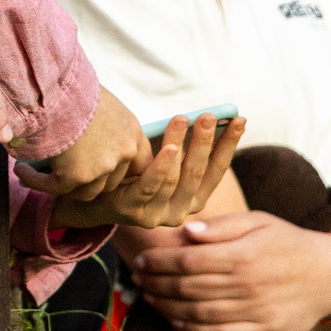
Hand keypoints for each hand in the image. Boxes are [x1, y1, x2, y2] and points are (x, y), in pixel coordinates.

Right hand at [20, 88, 149, 201]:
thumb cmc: (68, 82)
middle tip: (64, 173)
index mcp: (132, 132)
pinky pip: (56, 188)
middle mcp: (124, 152)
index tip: (102, 169)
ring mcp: (104, 166)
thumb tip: (83, 127)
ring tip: (36, 173)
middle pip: (111, 182)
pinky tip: (22, 171)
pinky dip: (37, 181)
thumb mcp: (96, 98)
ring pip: (85, 191)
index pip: (140, 165)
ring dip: (61, 185)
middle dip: (88, 180)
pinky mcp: (78, 174)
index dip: (121, 171)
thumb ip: (100, 119)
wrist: (53, 83)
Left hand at [42, 111, 243, 228]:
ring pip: (176, 177)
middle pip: (198, 172)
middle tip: (209, 116)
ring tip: (185, 119)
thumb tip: (208, 116)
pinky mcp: (135, 212)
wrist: (91, 197)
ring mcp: (159, 214)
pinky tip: (169, 147)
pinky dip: (162, 166)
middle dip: (206, 142)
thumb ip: (180, 146)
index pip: (216, 169)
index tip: (239, 120)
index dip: (228, 145)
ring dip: (182, 146)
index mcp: (193, 198)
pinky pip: (150, 186)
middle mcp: (181, 210)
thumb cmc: (131, 171)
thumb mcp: (159, 160)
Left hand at [130, 213, 330, 330]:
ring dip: (169, 307)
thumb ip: (221, 226)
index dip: (158, 262)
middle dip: (155, 283)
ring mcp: (258, 312)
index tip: (140, 259)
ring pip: (201, 314)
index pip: (186, 261)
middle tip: (136, 277)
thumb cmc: (287, 242)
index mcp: (243, 255)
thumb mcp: (258, 221)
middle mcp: (248, 286)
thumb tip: (186, 230)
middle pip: (188, 288)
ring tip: (150, 296)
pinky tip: (179, 321)